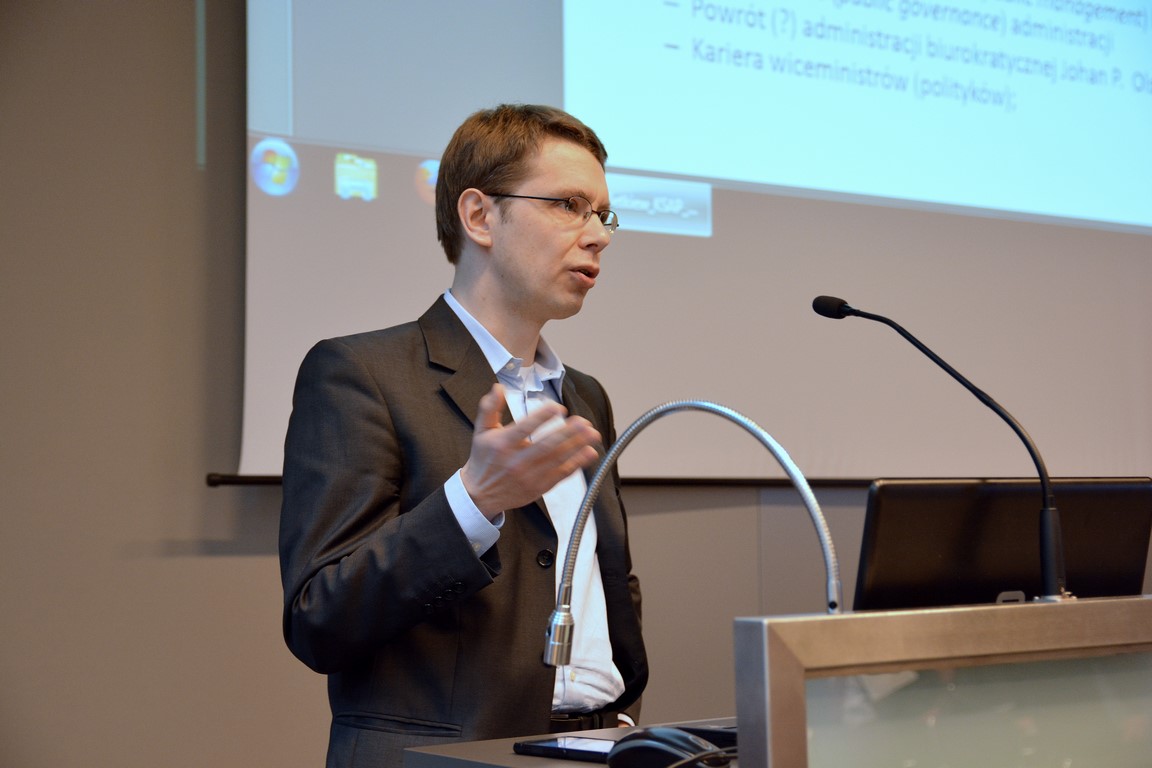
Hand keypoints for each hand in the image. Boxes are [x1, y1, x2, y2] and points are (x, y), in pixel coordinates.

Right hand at [461, 383, 601, 518]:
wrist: (481, 495)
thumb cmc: (483, 459)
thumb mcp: (481, 431)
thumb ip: (489, 408)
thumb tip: (498, 387)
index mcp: (503, 444)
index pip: (525, 428)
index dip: (542, 417)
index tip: (558, 408)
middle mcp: (517, 461)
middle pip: (547, 445)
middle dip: (568, 433)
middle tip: (584, 421)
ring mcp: (530, 476)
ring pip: (558, 459)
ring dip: (577, 446)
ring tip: (592, 433)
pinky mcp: (539, 487)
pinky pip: (561, 474)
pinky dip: (577, 464)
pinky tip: (589, 452)